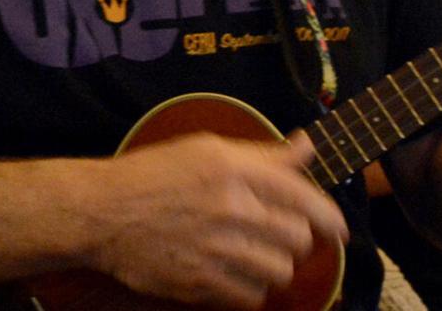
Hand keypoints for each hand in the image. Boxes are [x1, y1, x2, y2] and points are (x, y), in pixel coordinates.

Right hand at [90, 132, 345, 308]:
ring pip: (279, 270)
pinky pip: (251, 295)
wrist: (103, 213)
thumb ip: (264, 154)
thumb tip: (307, 146)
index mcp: (236, 171)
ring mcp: (215, 250)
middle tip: (283, 235)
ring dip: (277, 264)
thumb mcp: (209, 149)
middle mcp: (230, 209)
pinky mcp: (199, 283)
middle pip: (297, 238)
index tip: (339, 229)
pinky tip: (240, 273)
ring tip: (260, 254)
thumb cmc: (155, 174)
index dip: (330, 218)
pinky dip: (253, 288)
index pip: (304, 198)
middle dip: (298, 238)